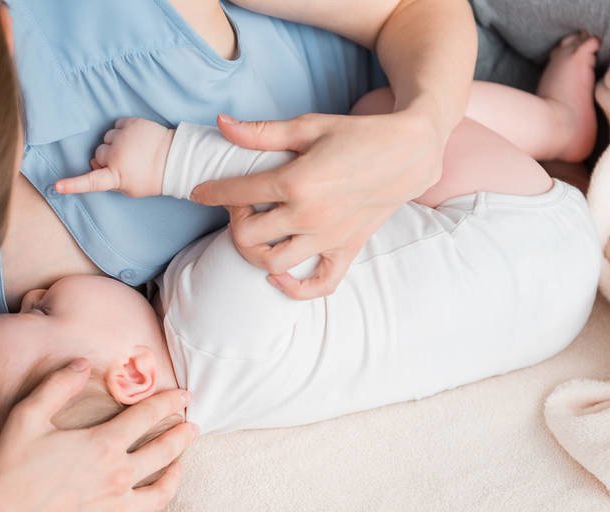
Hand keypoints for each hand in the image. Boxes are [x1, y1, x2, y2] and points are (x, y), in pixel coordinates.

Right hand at [0, 359, 197, 511]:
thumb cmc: (9, 469)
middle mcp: (117, 478)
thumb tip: (81, 362)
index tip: (185, 395)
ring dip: (175, 477)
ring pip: (160, 495)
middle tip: (192, 428)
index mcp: (103, 445)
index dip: (170, 401)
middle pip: (164, 453)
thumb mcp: (27, 416)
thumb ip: (57, 386)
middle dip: (182, 437)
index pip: (148, 416)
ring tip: (180, 466)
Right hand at [56, 118, 175, 197]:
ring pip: (106, 138)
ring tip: (131, 150)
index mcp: (116, 176)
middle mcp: (117, 155)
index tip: (57, 186)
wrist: (174, 159)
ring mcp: (124, 137)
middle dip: (105, 159)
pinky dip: (122, 131)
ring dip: (114, 144)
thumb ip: (110, 180)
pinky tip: (133, 139)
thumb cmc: (151, 178)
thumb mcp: (130, 189)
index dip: (73, 184)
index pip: (91, 182)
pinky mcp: (132, 123)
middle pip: (97, 154)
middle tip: (123, 164)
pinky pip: (116, 125)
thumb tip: (95, 165)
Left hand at [190, 110, 445, 298]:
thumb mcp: (308, 126)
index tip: (201, 192)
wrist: (408, 153)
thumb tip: (221, 124)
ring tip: (259, 233)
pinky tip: (278, 276)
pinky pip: (318, 284)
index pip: (236, 194)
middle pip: (247, 236)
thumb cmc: (357, 135)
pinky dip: (294, 289)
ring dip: (256, 253)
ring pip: (273, 264)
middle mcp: (308, 216)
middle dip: (235, 222)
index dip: (211, 193)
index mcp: (295, 182)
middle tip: (242, 206)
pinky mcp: (346, 250)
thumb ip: (261, 133)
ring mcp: (327, 238)